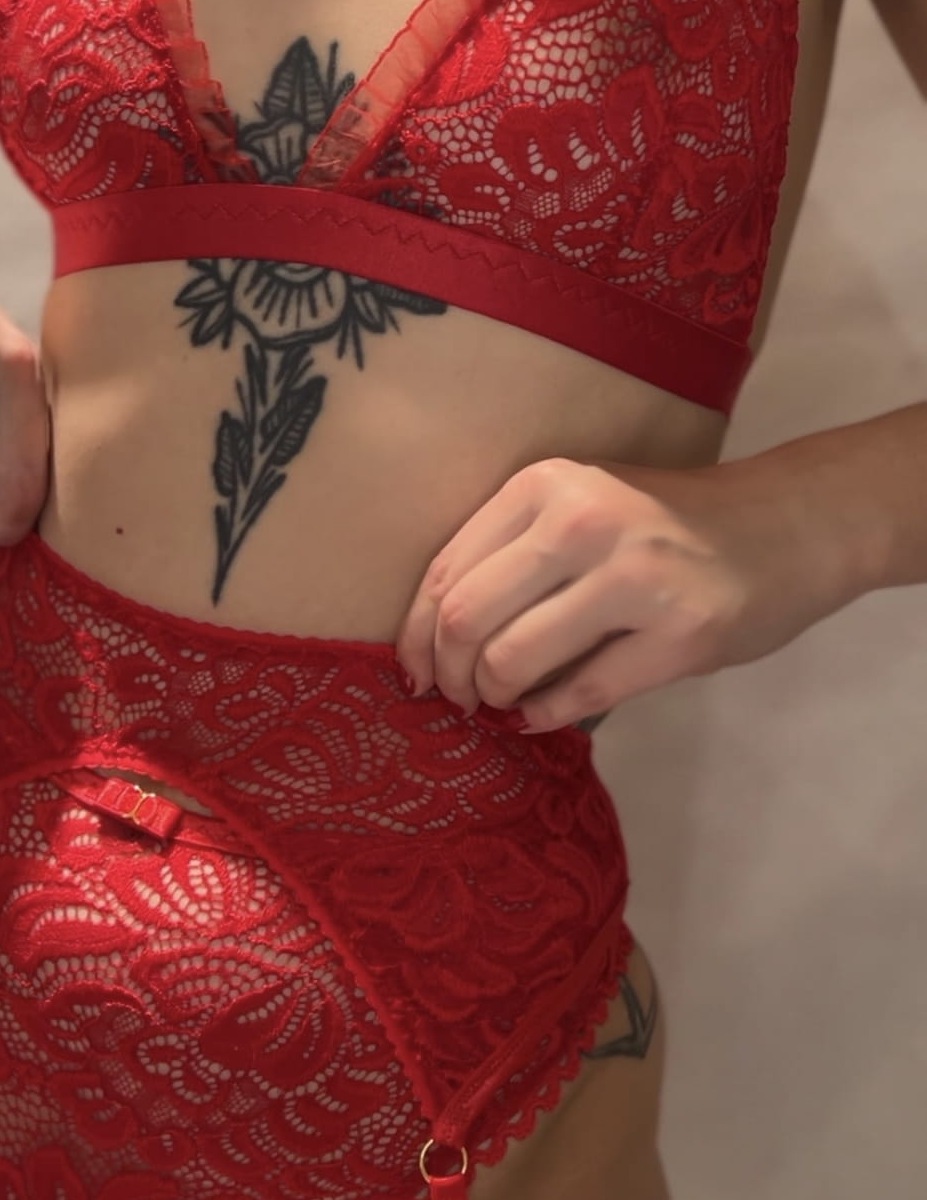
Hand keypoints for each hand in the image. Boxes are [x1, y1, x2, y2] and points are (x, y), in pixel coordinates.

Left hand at [395, 453, 838, 732]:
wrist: (783, 526)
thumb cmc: (663, 522)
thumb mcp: (580, 505)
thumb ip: (512, 551)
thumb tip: (432, 637)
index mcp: (545, 484)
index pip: (446, 572)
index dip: (416, 636)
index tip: (416, 672)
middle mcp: (582, 521)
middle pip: (467, 619)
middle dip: (451, 674)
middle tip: (460, 699)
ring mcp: (634, 577)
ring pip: (514, 659)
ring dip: (496, 697)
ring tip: (504, 702)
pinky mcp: (678, 634)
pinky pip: (580, 692)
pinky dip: (546, 714)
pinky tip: (542, 715)